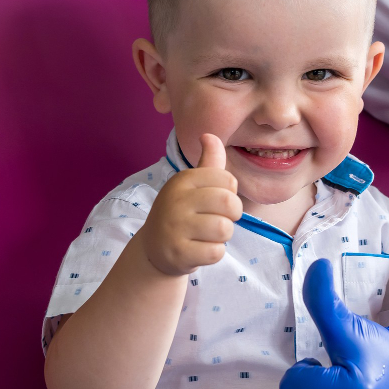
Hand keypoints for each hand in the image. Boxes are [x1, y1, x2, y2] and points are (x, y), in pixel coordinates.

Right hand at [141, 134, 242, 275]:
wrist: (154, 249)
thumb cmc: (183, 211)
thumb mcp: (193, 185)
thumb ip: (209, 162)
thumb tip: (209, 135)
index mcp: (183, 180)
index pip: (228, 180)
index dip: (231, 192)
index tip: (217, 200)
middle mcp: (176, 201)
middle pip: (229, 202)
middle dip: (233, 214)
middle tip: (221, 218)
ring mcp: (175, 228)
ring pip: (224, 229)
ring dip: (223, 236)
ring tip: (208, 234)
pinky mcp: (178, 253)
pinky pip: (216, 253)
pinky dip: (214, 253)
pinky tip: (200, 249)